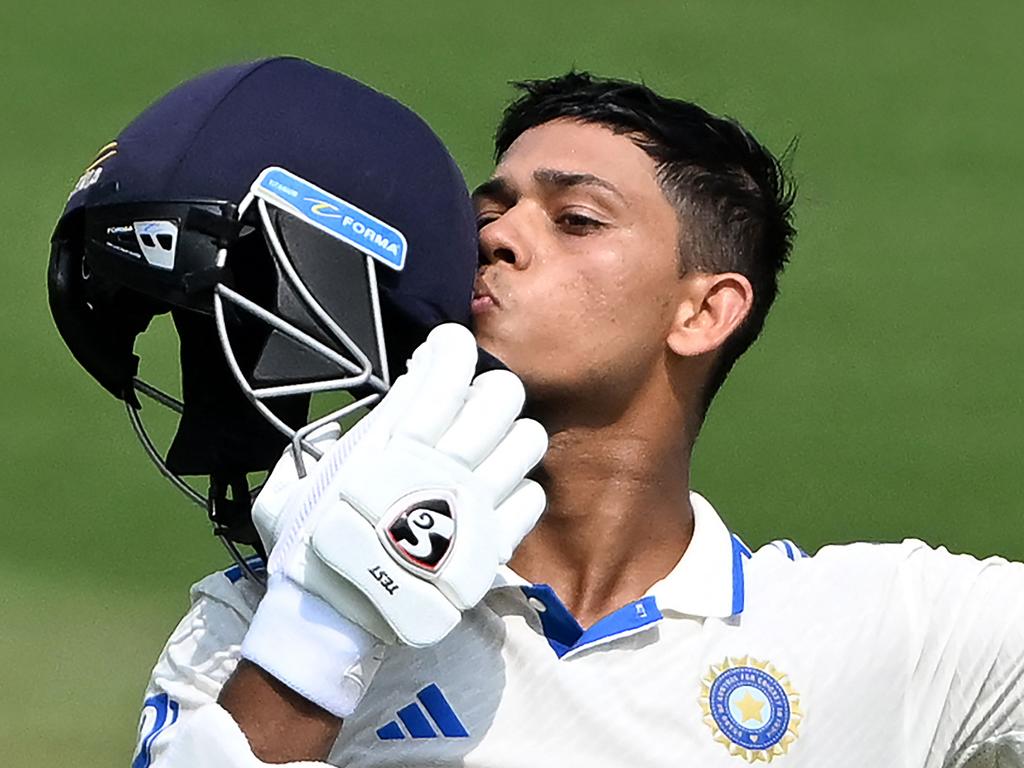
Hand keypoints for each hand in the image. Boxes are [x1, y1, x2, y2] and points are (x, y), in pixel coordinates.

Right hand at [241, 324, 546, 714]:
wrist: (336, 621)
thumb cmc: (311, 552)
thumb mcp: (295, 486)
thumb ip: (325, 449)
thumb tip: (349, 431)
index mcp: (394, 440)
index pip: (445, 369)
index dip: (453, 348)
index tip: (444, 351)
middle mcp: (442, 463)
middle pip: (501, 395)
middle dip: (489, 389)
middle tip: (470, 407)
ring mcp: (474, 502)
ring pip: (527, 439)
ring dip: (511, 436)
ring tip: (490, 451)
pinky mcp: (492, 542)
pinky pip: (533, 495)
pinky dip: (520, 491)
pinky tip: (497, 496)